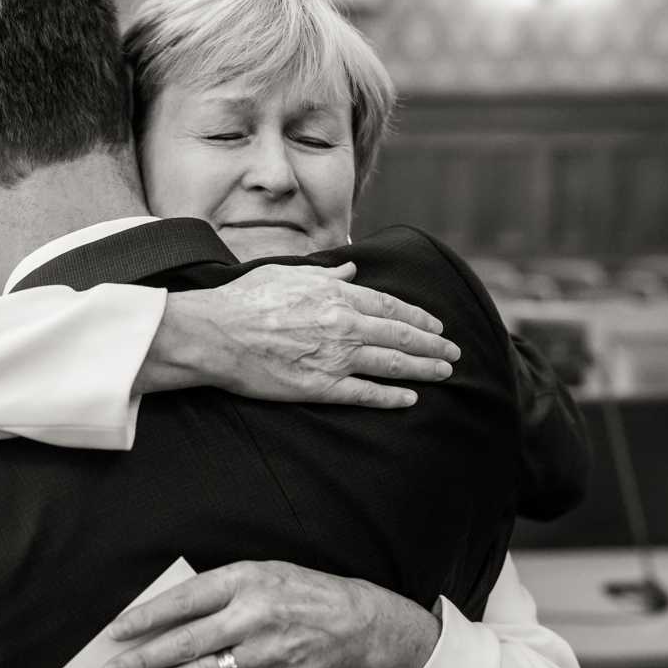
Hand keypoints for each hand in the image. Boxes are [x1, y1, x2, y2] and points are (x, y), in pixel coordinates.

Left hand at [101, 561, 439, 667]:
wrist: (356, 621)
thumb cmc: (297, 591)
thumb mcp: (258, 572)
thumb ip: (215, 590)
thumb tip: (163, 615)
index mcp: (244, 580)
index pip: (182, 601)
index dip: (144, 618)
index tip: (115, 633)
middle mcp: (253, 615)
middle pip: (185, 643)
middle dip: (142, 661)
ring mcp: (267, 651)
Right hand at [157, 263, 459, 409]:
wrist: (214, 333)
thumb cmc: (245, 300)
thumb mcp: (288, 274)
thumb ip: (325, 274)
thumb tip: (351, 268)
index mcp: (337, 295)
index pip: (390, 306)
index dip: (418, 317)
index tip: (435, 326)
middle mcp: (344, 325)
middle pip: (401, 336)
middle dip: (432, 345)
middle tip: (453, 353)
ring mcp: (334, 357)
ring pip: (392, 364)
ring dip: (423, 369)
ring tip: (444, 373)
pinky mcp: (319, 387)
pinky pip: (365, 394)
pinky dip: (391, 397)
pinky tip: (410, 399)